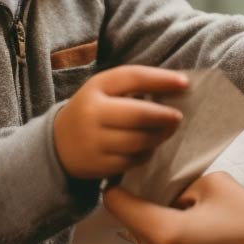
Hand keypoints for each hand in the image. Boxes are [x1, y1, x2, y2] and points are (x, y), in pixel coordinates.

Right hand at [53, 65, 187, 179]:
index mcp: (96, 87)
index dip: (161, 79)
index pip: (133, 77)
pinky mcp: (97, 166)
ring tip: (167, 131)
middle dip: (164, 116)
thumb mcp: (105, 89)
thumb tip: (177, 86)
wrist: (58, 143)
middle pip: (139, 115)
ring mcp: (93, 142)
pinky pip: (132, 161)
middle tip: (178, 117)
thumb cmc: (94, 109)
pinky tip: (149, 147)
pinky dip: (146, 153)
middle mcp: (92, 113)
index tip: (185, 83)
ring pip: (138, 141)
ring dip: (159, 136)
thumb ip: (134, 86)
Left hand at [104, 172, 243, 243]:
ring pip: (149, 242)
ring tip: (189, 212)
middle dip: (145, 205)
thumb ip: (180, 186)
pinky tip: (201, 234)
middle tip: (167, 189)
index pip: (117, 204)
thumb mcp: (213, 184)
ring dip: (160, 225)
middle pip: (132, 225)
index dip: (119, 184)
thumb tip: (166, 195)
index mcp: (164, 233)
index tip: (128, 172)